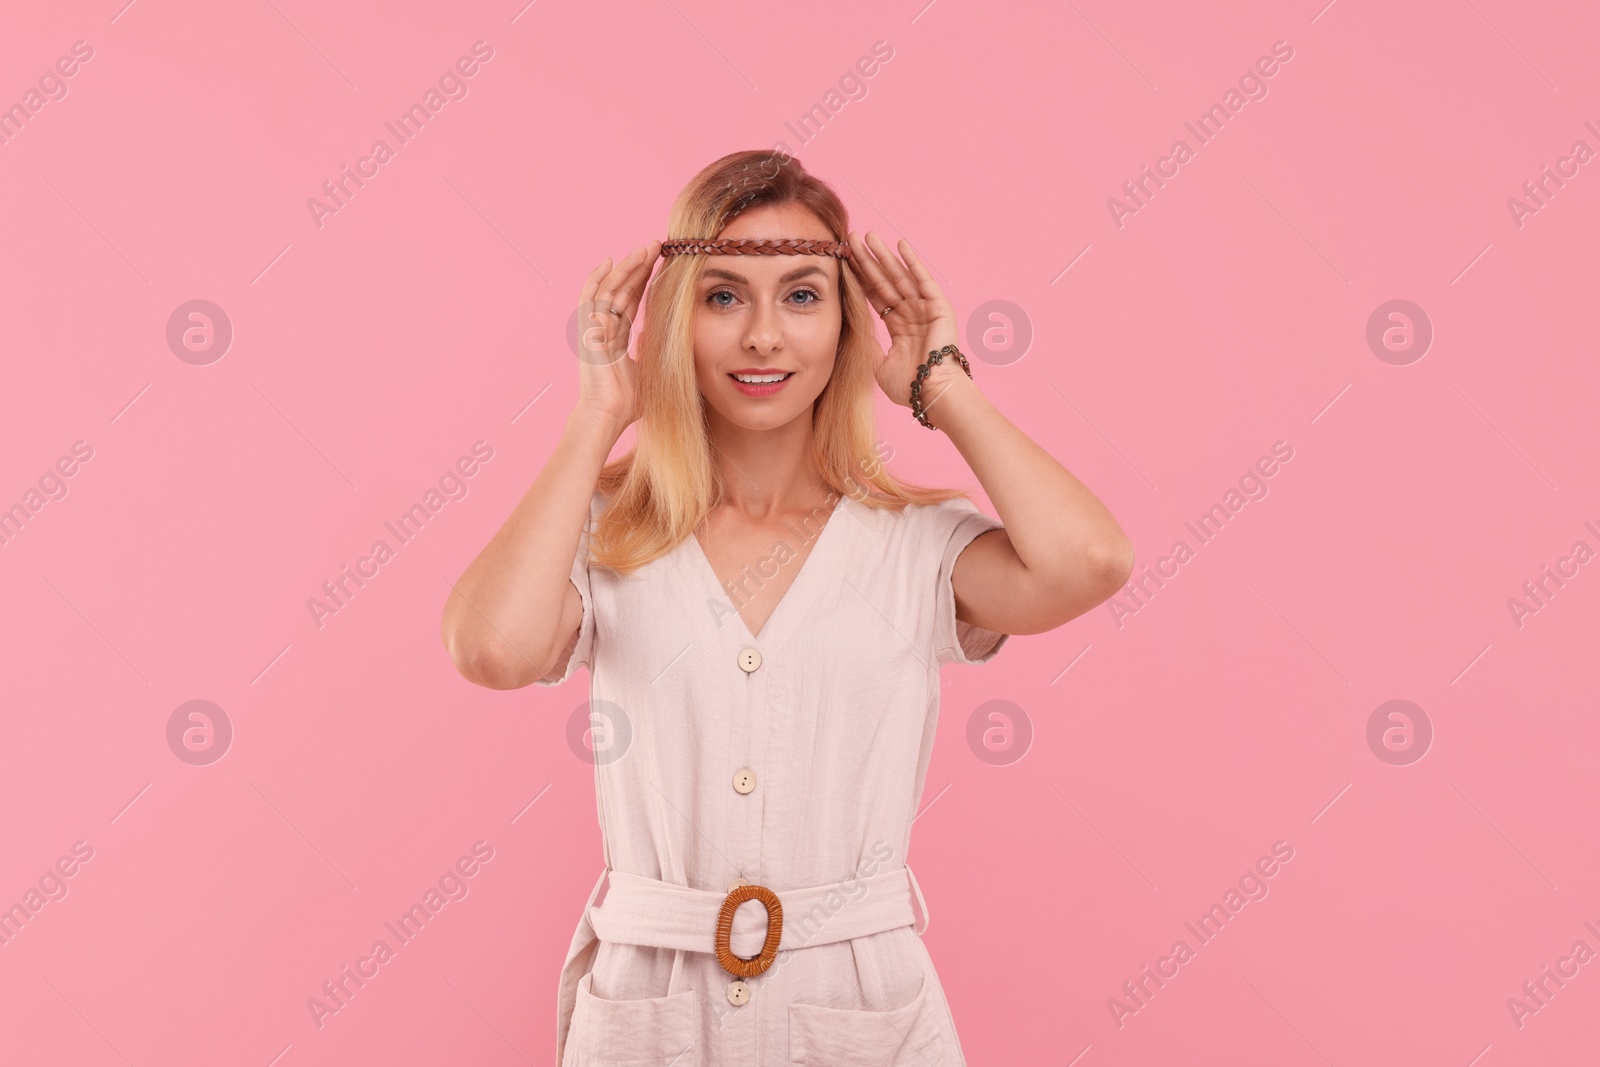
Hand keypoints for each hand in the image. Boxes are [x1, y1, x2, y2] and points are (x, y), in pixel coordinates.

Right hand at [575, 240, 661, 431]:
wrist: (609, 415)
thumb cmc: (626, 402)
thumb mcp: (646, 369)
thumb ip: (648, 349)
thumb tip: (653, 333)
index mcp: (616, 337)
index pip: (631, 301)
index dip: (644, 281)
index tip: (660, 262)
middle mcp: (603, 329)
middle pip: (621, 289)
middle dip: (639, 266)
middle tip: (656, 245)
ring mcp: (593, 328)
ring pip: (609, 288)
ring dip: (626, 267)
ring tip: (644, 248)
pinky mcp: (587, 330)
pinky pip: (589, 298)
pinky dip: (597, 278)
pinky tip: (609, 261)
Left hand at [845, 231, 961, 407]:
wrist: (932, 394)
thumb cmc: (909, 387)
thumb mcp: (878, 365)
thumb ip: (866, 344)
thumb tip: (850, 330)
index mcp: (899, 328)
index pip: (874, 296)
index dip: (860, 278)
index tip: (844, 260)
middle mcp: (911, 314)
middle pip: (884, 281)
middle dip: (868, 260)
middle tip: (852, 238)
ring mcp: (925, 309)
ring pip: (899, 276)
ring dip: (884, 255)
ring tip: (869, 235)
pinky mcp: (938, 307)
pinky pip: (923, 280)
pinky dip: (913, 261)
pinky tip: (900, 244)